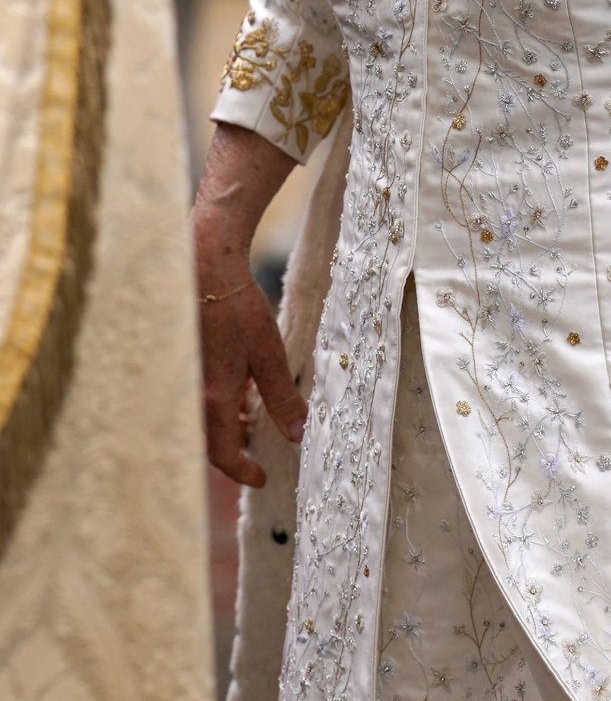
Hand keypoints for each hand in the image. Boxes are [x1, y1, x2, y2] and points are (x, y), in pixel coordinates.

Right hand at [196, 263, 306, 486]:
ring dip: (222, 426)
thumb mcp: (268, 353)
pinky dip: (211, 404)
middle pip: (207, 442)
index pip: (223, 455)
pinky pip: (190, 400)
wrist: (201, 267)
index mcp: (212, 399)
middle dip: (231, 450)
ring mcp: (180, 380)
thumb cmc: (236, 308)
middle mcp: (189, 396)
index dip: (243, 472)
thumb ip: (281, 397)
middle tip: (254, 451)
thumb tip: (298, 435)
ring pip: (198, 421)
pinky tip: (231, 387)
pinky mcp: (176, 364)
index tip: (261, 478)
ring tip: (247, 417)